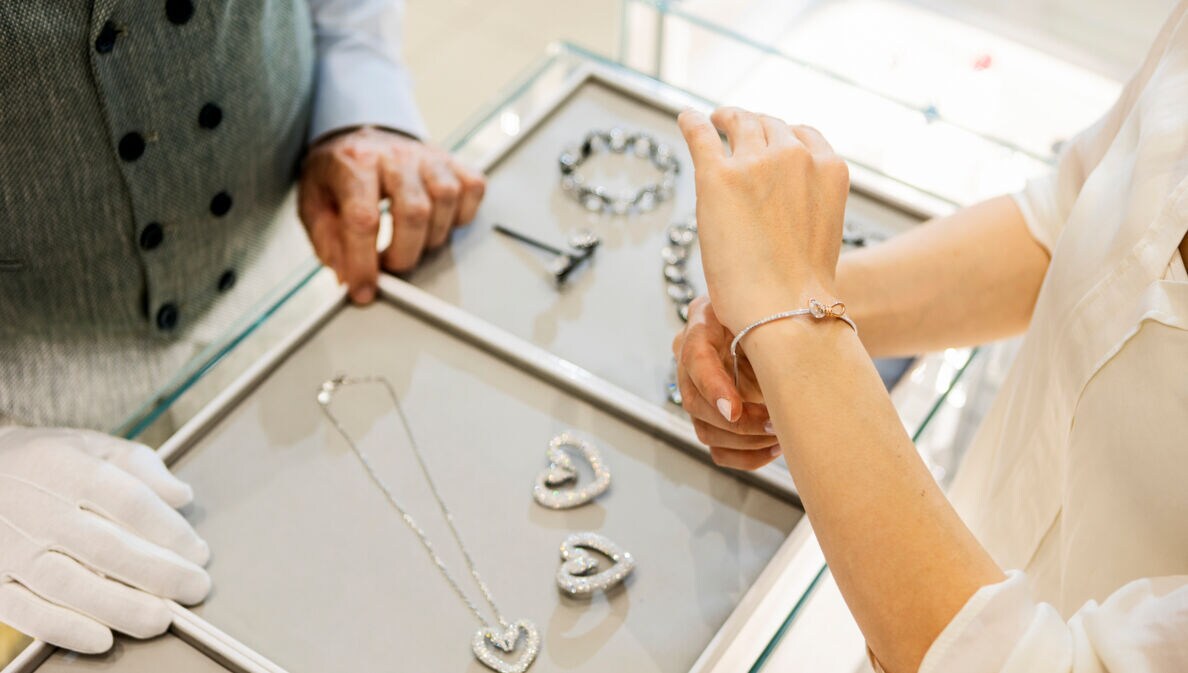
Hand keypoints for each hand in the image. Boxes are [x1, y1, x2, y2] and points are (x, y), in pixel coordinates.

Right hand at [0, 427, 210, 652]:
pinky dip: (65, 629)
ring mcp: (10, 547)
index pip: (130, 502)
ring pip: (69, 585)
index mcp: (69, 468)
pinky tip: (103, 639)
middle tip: (195, 589)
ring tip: (162, 619)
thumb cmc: (48, 462)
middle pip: (106, 547)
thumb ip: (141, 467)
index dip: (170, 531)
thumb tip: (183, 497)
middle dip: (159, 574)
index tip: (200, 553)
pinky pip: (25, 612)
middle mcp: (38, 508)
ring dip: (121, 607)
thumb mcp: (93, 445)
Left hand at [298, 127, 485, 302]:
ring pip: (446, 200)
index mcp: (354, 162)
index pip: (363, 218)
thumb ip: (328, 241)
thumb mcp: (314, 203)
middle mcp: (395, 154)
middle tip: (389, 264)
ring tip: (411, 242)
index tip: (363, 290)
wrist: (359, 136)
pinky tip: (438, 221)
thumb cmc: (338, 174)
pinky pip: (472, 190)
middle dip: (403, 255)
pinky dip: (461, 215)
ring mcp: (428, 156)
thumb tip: (348, 276)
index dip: (364, 263)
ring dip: (431, 236)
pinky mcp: (451, 161)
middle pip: (414, 212)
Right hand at [672, 297, 778, 469]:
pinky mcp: (709, 418)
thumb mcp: (770, 309)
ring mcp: (697, 392)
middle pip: (696, 403)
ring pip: (705, 431)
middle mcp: (690, 361)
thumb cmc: (771, 311)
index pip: (696, 359)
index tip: (735, 410)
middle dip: (738, 424)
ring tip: (781, 436)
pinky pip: (719, 450)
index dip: (713, 387)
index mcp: (702, 324)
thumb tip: (797, 361)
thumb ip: (772, 330)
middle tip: (774, 425)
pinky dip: (747, 456)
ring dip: (746, 442)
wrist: (770, 321)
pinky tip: (775, 447)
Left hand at [677, 108, 849, 333]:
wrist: (785, 310)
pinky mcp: (718, 176)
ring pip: (739, 123)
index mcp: (829, 169)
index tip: (767, 141)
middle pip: (769, 125)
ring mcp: (755, 163)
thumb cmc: (800, 290)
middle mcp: (795, 156)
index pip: (803, 135)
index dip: (781, 136)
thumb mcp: (820, 232)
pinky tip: (686, 120)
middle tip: (734, 128)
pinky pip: (701, 134)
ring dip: (726, 120)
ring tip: (714, 122)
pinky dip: (692, 123)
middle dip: (752, 126)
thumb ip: (804, 204)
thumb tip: (776, 208)